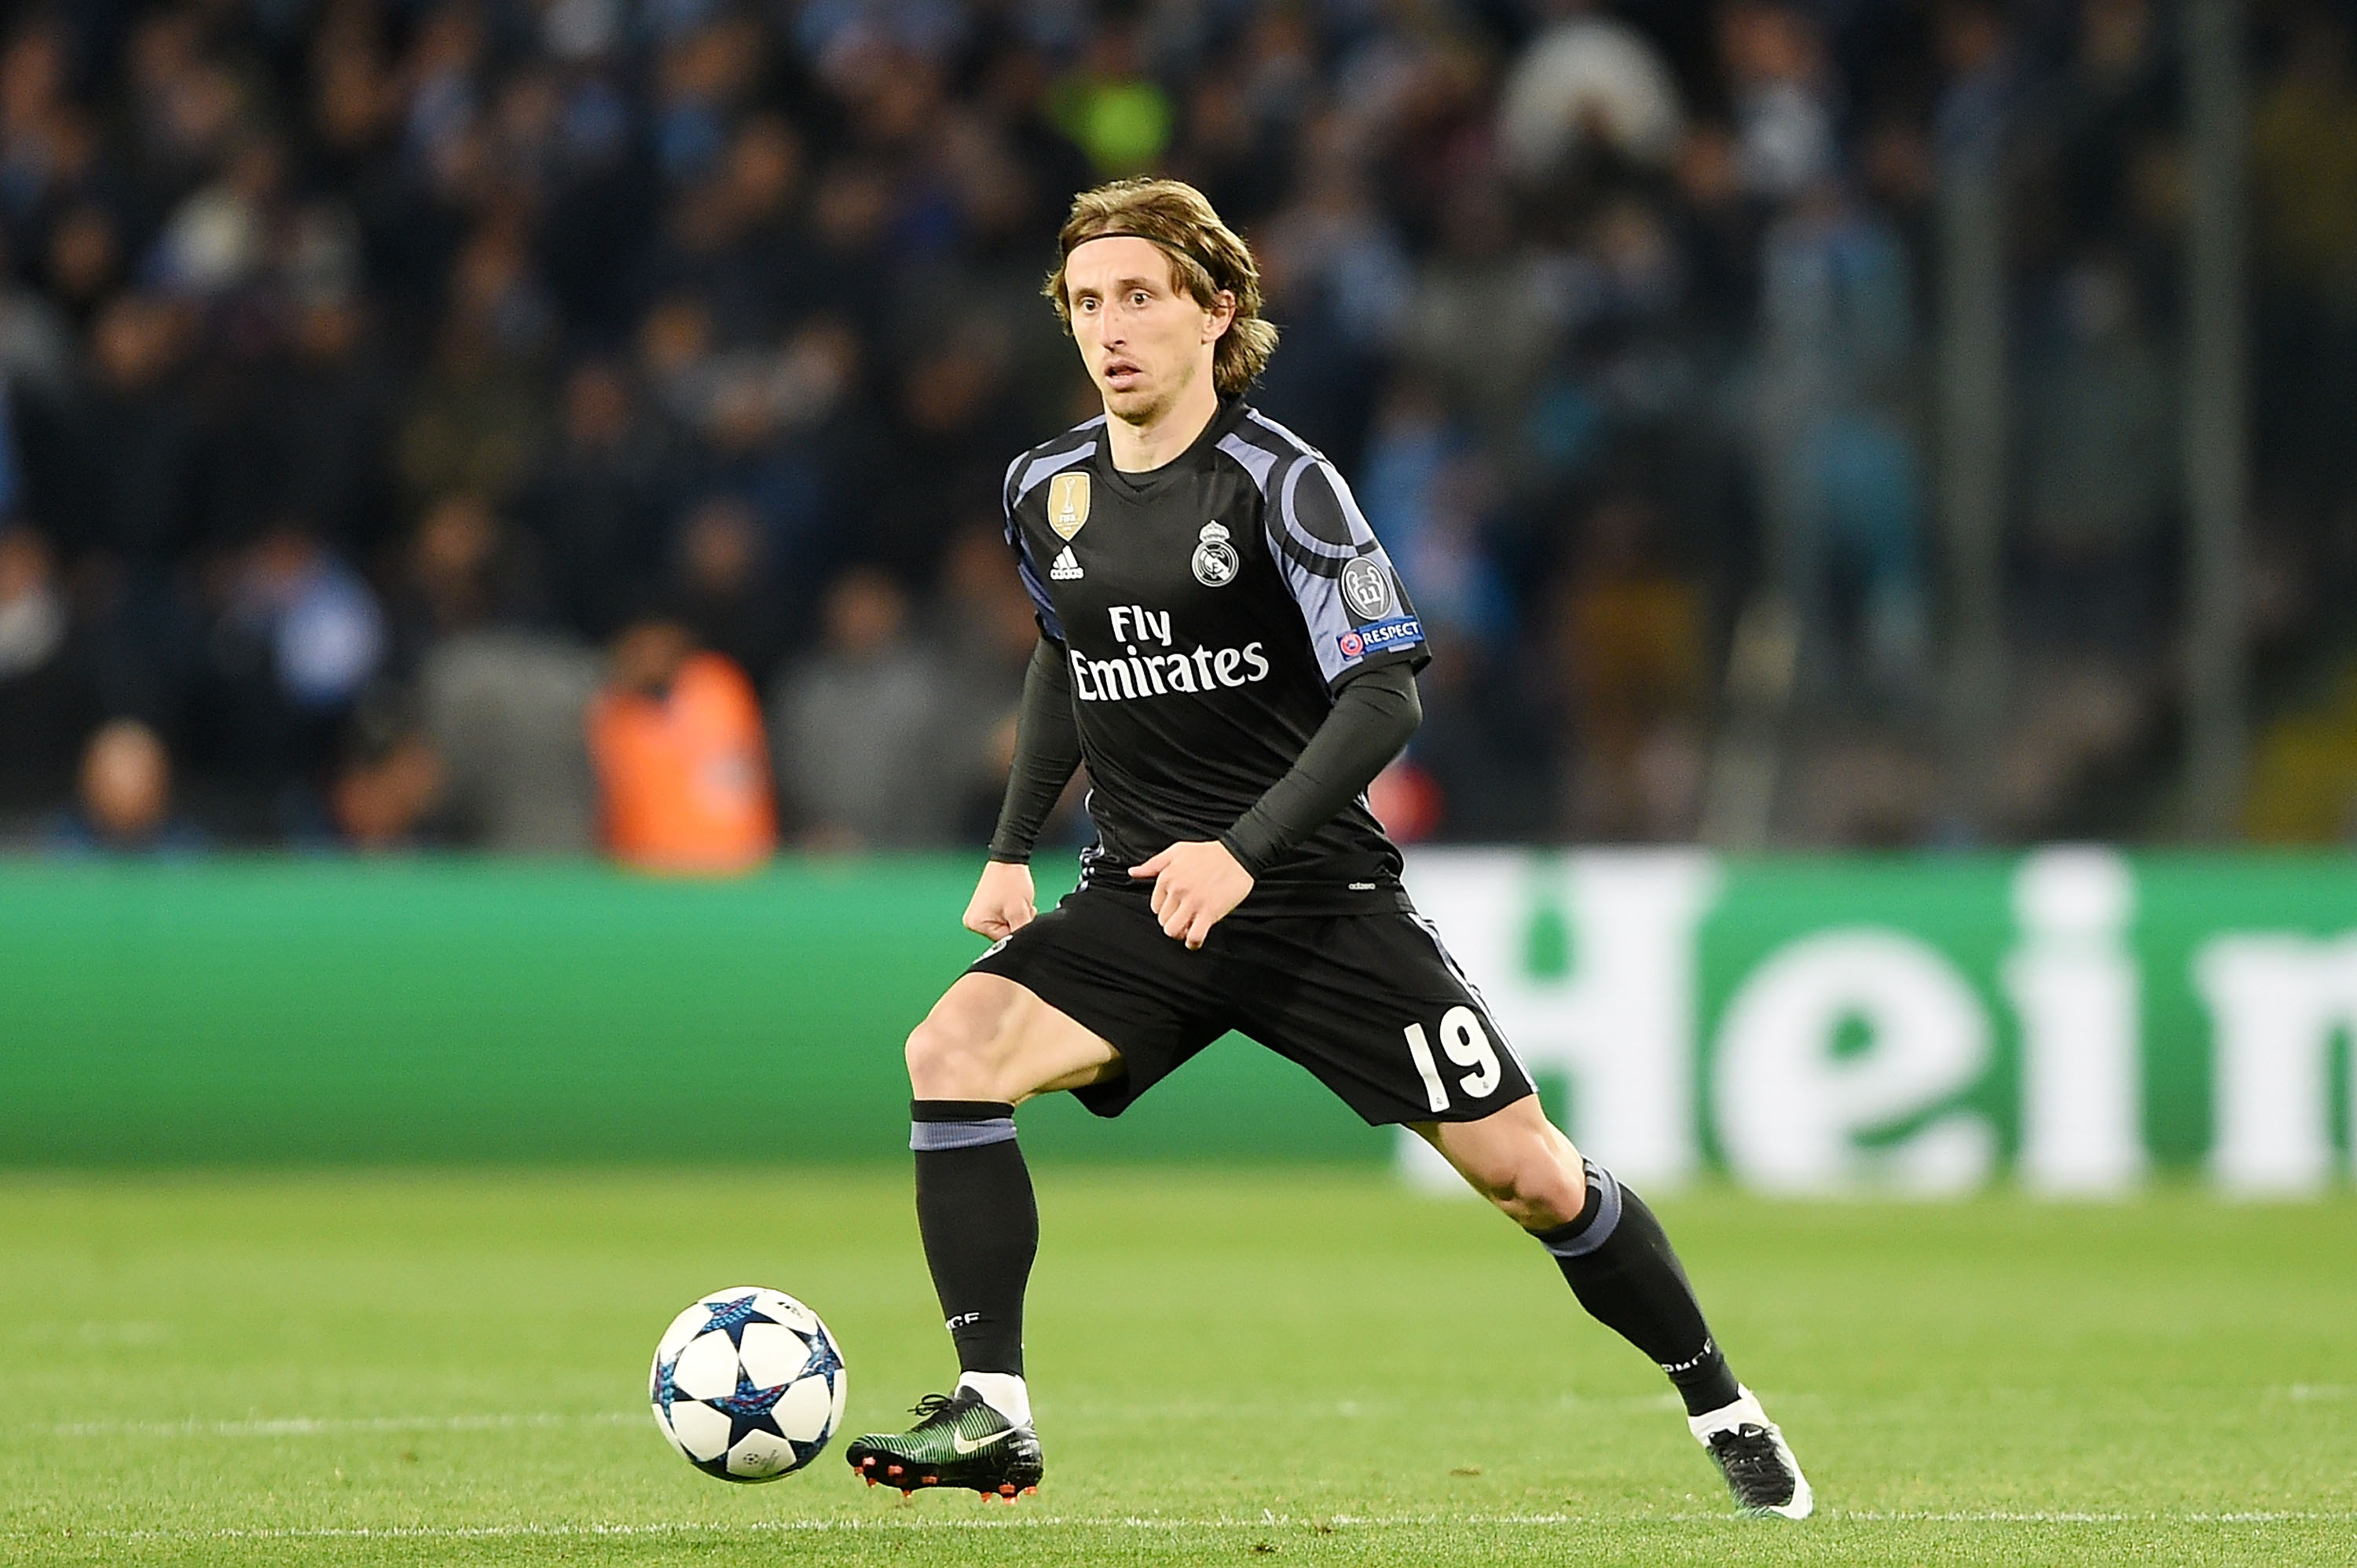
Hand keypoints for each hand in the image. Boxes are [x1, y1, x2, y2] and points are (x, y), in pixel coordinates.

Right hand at [964, 860, 1036, 940]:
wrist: (1009, 859)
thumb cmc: (1011, 880)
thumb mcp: (1019, 911)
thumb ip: (1022, 931)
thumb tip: (1026, 945)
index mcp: (976, 924)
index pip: (1004, 939)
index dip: (1018, 928)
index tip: (1020, 913)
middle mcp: (973, 921)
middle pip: (1005, 933)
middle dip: (1017, 922)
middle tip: (1019, 905)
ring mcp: (979, 913)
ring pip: (1007, 925)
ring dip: (1016, 916)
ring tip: (1016, 901)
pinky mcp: (986, 907)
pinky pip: (1004, 917)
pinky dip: (1013, 911)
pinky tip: (1014, 900)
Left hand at [1129, 840, 1254, 948]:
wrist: (1238, 855)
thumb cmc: (1209, 853)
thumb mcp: (1177, 851)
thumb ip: (1153, 864)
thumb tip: (1133, 873)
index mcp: (1167, 877)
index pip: (1155, 906)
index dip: (1165, 910)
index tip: (1176, 908)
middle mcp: (1177, 890)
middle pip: (1163, 920)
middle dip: (1172, 922)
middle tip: (1184, 919)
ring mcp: (1193, 902)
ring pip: (1172, 930)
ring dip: (1179, 933)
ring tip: (1188, 928)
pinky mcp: (1209, 912)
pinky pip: (1194, 936)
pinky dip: (1193, 942)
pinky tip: (1195, 939)